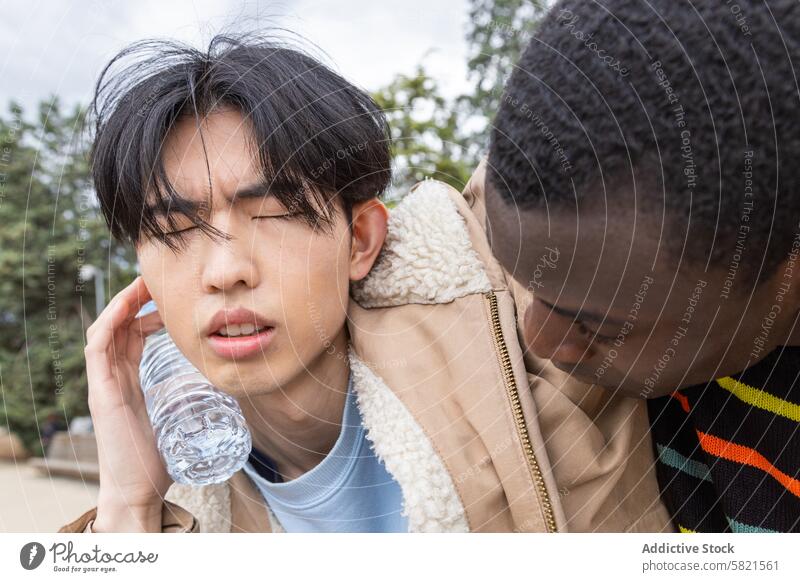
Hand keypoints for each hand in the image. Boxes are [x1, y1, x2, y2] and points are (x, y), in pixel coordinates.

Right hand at [84, 276, 170, 531]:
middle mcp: (114, 378)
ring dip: (121, 304)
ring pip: (105, 331)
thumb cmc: (160, 459)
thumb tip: (231, 385)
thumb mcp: (180, 417)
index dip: (148, 312)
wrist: (139, 491)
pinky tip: (123, 308)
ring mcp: (104, 384)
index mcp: (130, 381)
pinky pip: (96, 350)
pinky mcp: (100, 393)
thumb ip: (195, 400)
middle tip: (158, 280)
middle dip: (136, 300)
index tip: (170, 295)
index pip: (134, 336)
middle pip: (120, 327)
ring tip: (141, 285)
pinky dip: (108, 324)